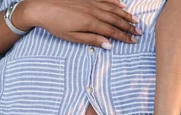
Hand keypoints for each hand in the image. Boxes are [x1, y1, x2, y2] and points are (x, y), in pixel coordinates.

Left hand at [16, 0, 141, 47]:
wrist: (40, 6)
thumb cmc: (54, 25)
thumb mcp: (72, 37)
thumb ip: (92, 40)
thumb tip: (108, 45)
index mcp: (90, 22)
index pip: (112, 31)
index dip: (124, 37)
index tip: (134, 41)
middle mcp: (93, 10)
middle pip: (115, 19)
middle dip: (128, 27)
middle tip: (139, 32)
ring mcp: (90, 1)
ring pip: (112, 8)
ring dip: (125, 15)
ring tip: (135, 20)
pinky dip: (115, 2)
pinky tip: (122, 5)